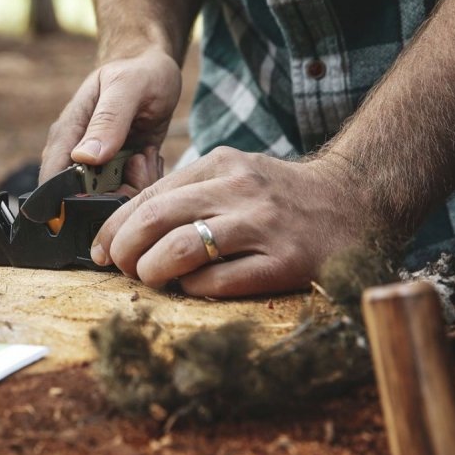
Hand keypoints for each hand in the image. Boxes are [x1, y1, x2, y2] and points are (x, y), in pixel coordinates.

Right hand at [40, 46, 181, 191]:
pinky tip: (149, 157)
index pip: (52, 181)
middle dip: (115, 195)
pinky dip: (142, 183)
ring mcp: (97, 165)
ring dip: (133, 188)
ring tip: (146, 156)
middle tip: (140, 165)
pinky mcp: (117, 171)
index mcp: (67, 133)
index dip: (73, 199)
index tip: (111, 191)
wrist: (153, 70)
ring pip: (108, 200)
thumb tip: (84, 158)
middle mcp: (76, 154)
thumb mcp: (127, 88)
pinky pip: (127, 193)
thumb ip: (108, 121)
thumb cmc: (138, 72)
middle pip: (82, 199)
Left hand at [90, 147, 374, 296]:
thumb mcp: (232, 175)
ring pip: (182, 249)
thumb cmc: (278, 195)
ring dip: (152, 270)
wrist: (354, 200)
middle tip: (120, 267)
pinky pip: (220, 281)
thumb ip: (187, 194)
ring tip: (150, 278)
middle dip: (124, 249)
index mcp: (218, 166)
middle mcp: (237, 190)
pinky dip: (193, 289)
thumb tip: (128, 229)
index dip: (113, 227)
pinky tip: (191, 288)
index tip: (99, 250)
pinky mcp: (283, 262)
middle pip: (155, 219)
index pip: (148, 196)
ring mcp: (261, 226)